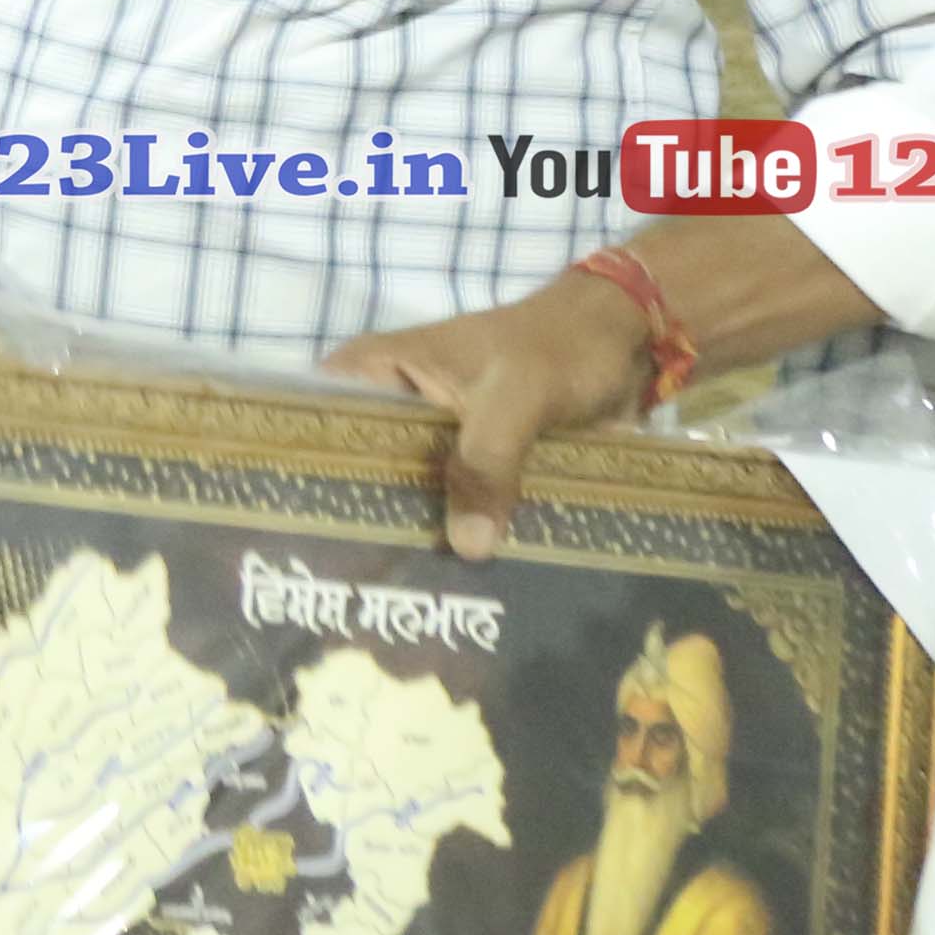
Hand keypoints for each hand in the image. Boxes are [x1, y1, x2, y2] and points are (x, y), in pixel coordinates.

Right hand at [324, 271, 667, 558]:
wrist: (629, 342)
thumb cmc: (559, 346)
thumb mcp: (517, 398)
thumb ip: (487, 462)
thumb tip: (467, 548)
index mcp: (376, 369)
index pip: (314, 424)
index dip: (305, 476)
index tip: (306, 534)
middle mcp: (394, 404)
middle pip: (359, 472)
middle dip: (367, 523)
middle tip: (358, 582)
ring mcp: (435, 436)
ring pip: (410, 494)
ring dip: (420, 535)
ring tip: (406, 592)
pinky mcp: (475, 462)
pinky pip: (456, 503)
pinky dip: (463, 532)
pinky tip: (459, 580)